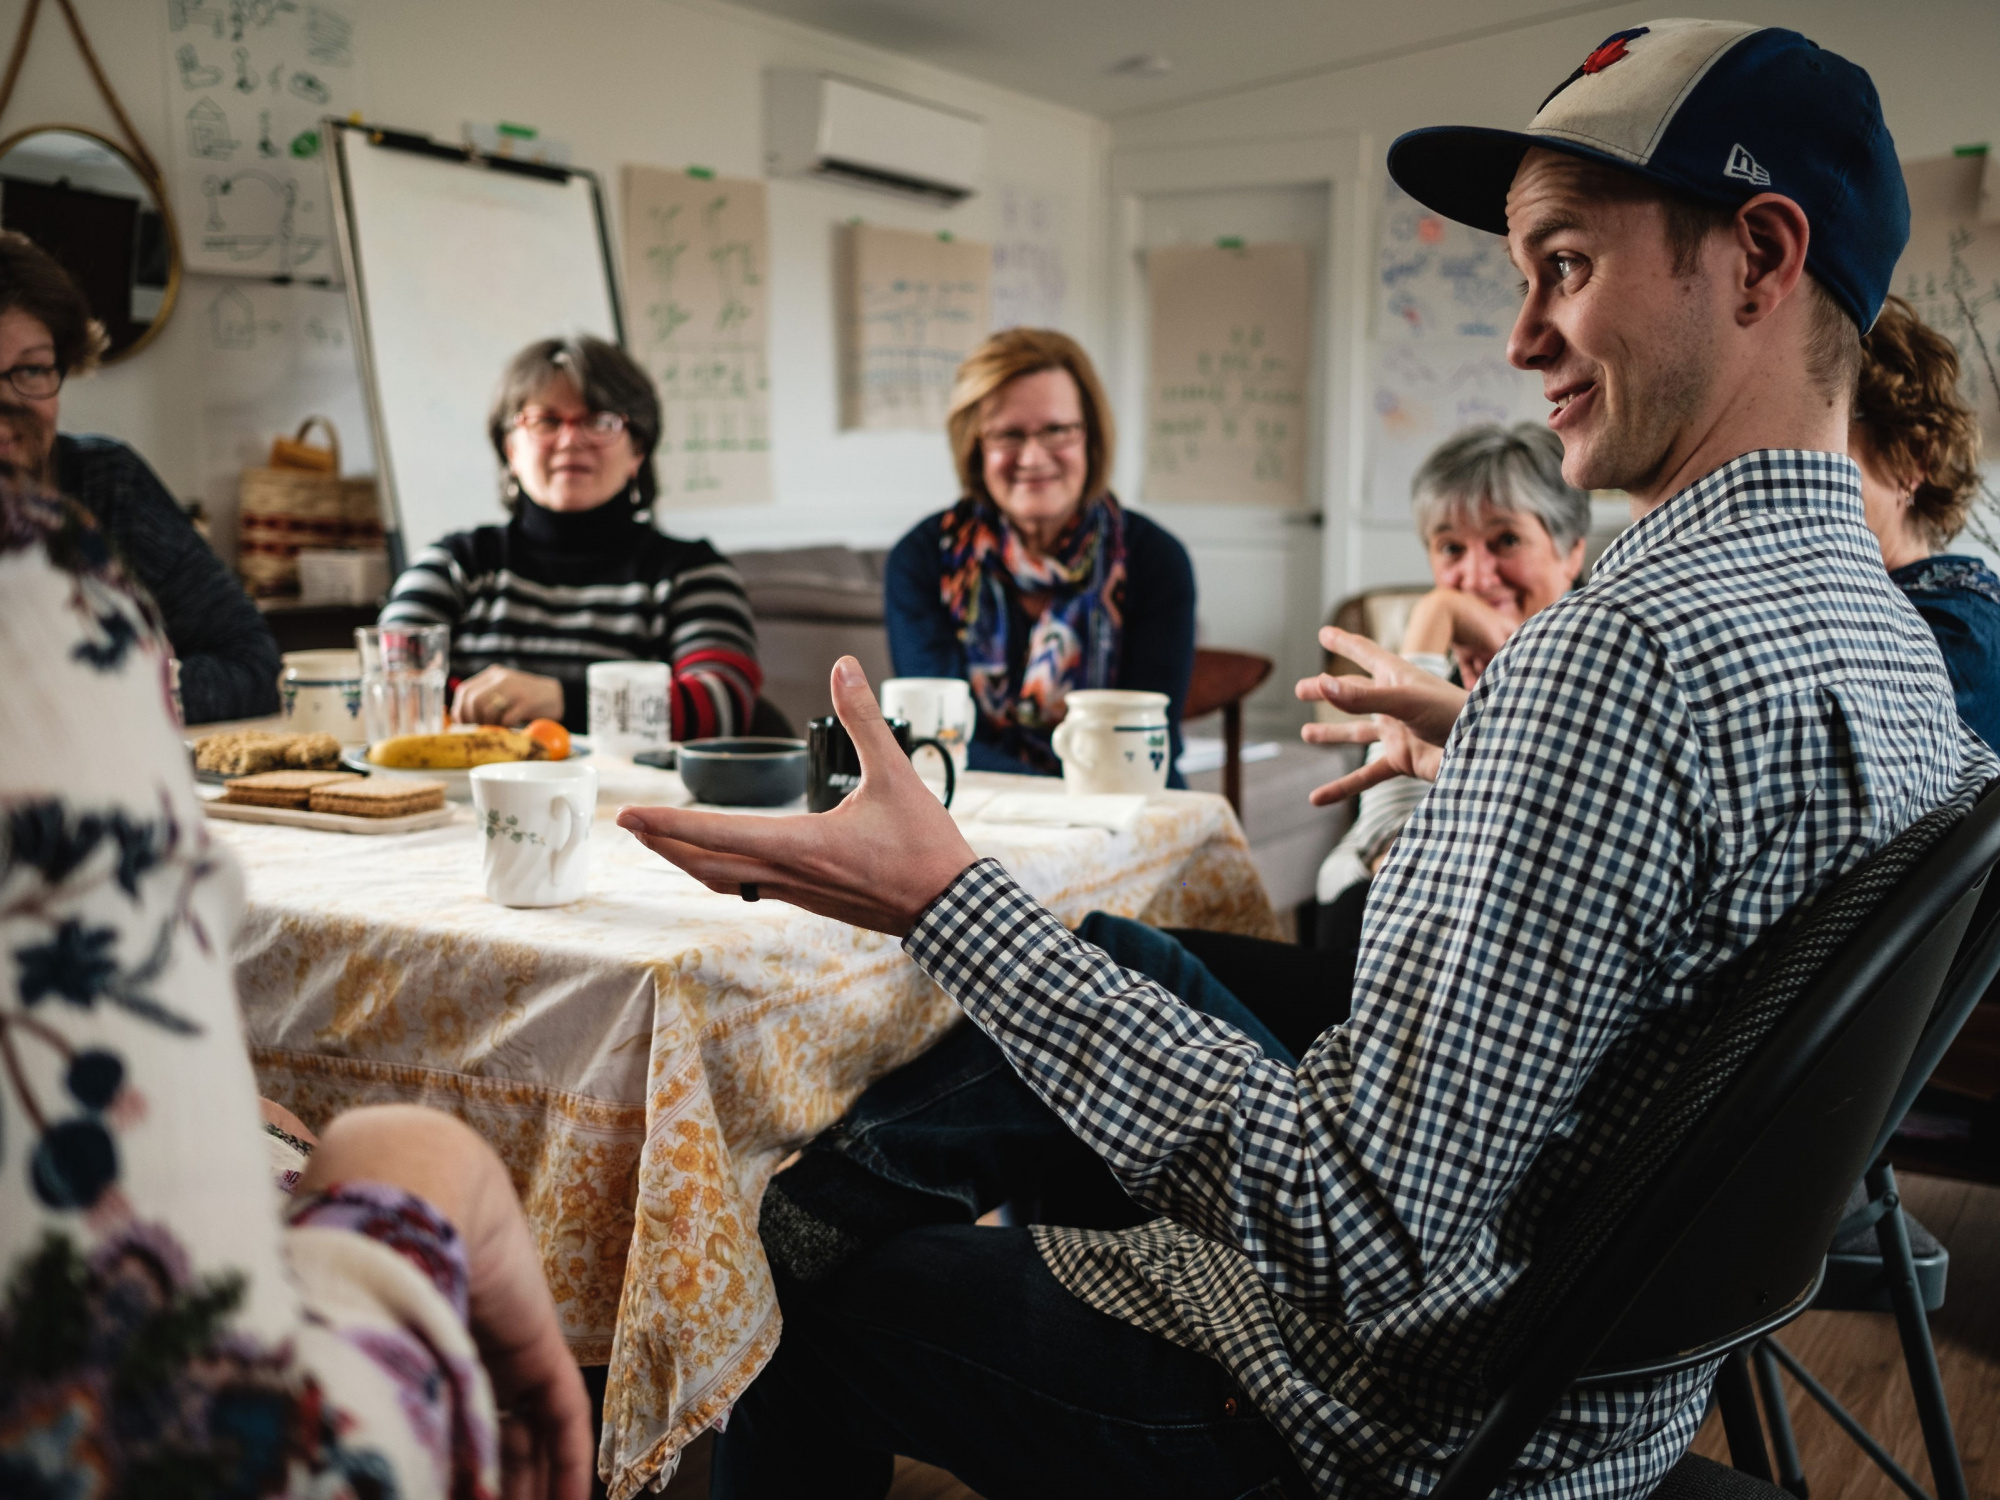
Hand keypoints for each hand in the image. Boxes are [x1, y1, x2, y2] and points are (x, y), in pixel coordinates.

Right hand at [299, 1106, 593, 1499]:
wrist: (406, 1179)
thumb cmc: (345, 1242)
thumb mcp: (330, 1321)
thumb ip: (330, 1368)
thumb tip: (268, 1449)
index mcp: (408, 1340)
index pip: (430, 1417)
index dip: (433, 1465)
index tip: (422, 1490)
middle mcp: (458, 1345)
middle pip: (478, 1435)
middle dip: (481, 1487)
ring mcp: (503, 1341)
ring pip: (524, 1433)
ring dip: (525, 1486)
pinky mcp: (540, 1340)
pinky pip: (562, 1412)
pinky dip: (570, 1460)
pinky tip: (572, 1498)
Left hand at [454, 666, 564, 727]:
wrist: (556, 696)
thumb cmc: (525, 699)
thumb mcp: (503, 692)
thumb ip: (484, 699)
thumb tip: (459, 719)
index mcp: (493, 674)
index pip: (465, 690)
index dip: (460, 710)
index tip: (463, 724)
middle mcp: (502, 678)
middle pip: (474, 700)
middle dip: (473, 719)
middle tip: (480, 729)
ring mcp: (515, 688)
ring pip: (488, 708)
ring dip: (489, 724)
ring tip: (497, 728)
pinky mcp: (527, 701)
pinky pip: (507, 718)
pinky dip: (505, 727)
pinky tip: (510, 729)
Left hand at [617, 657, 976, 934]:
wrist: (950, 908)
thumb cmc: (925, 846)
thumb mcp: (896, 775)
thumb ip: (864, 719)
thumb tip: (844, 666)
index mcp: (801, 845)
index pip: (716, 833)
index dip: (666, 822)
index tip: (627, 815)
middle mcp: (788, 875)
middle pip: (704, 864)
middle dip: (663, 843)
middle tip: (628, 824)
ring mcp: (797, 892)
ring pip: (723, 879)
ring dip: (687, 859)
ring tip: (663, 839)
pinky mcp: (810, 899)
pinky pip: (749, 886)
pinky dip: (721, 868)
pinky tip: (722, 857)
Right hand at [1296, 627, 1467, 805]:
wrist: (1485, 752)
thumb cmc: (1453, 714)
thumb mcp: (1404, 700)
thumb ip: (1362, 696)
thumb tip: (1322, 684)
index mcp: (1398, 677)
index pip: (1365, 653)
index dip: (1345, 643)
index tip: (1324, 634)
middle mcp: (1396, 702)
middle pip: (1355, 693)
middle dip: (1328, 690)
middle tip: (1302, 689)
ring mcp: (1398, 732)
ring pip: (1357, 732)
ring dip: (1332, 734)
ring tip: (1306, 735)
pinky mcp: (1402, 760)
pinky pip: (1365, 776)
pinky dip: (1341, 787)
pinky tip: (1317, 798)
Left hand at [1399, 588, 1516, 685]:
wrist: (1442, 610)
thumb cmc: (1474, 621)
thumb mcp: (1494, 639)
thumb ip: (1506, 657)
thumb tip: (1518, 675)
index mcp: (1508, 629)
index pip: (1521, 648)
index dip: (1523, 662)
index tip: (1523, 679)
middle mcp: (1494, 636)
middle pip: (1502, 659)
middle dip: (1501, 674)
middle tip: (1503, 691)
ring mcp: (1478, 642)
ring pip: (1484, 665)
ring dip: (1484, 679)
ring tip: (1485, 694)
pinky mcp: (1463, 650)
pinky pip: (1469, 666)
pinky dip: (1470, 677)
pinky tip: (1470, 690)